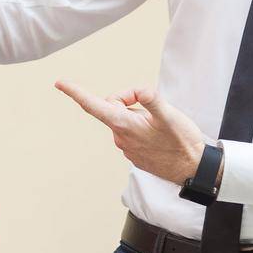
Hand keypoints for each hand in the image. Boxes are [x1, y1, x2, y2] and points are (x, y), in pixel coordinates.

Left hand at [55, 80, 209, 185]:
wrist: (193, 170)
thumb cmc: (182, 142)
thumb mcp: (169, 115)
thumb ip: (151, 100)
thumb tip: (139, 90)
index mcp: (124, 125)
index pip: (93, 105)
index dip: (75, 92)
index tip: (60, 82)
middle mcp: (120, 137)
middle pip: (113, 106)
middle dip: (128, 99)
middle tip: (150, 103)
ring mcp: (127, 147)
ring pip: (123, 119)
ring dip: (136, 114)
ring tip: (159, 124)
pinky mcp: (135, 153)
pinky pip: (131, 132)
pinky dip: (141, 126)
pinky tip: (158, 134)